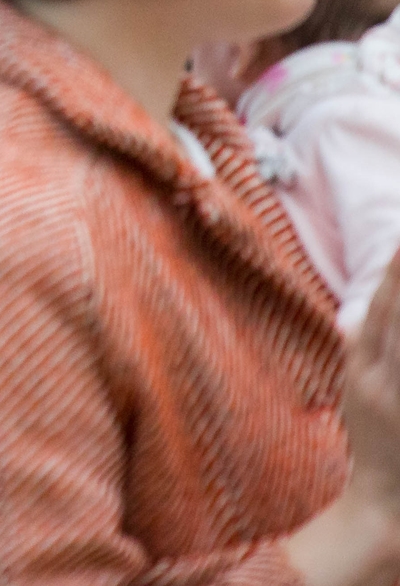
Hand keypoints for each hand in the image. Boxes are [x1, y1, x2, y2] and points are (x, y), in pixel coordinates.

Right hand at [285, 249, 399, 585]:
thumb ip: (357, 357)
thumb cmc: (374, 446)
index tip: (399, 246)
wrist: (383, 498)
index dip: (389, 279)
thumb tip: (350, 323)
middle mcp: (376, 379)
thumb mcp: (354, 397)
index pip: (376, 313)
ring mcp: (395, 397)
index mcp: (359, 371)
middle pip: (393, 319)